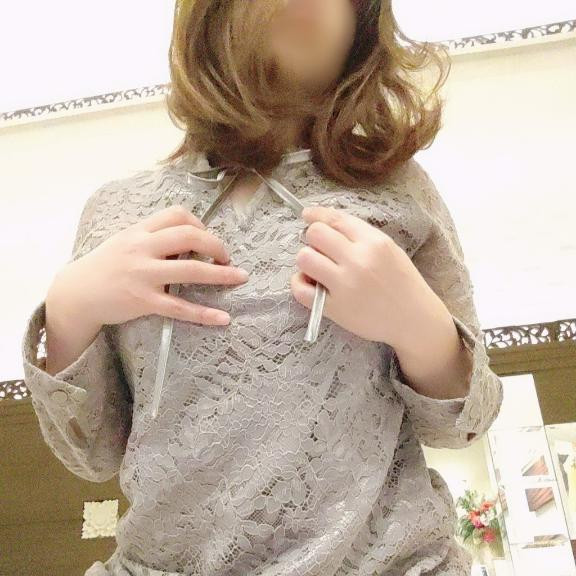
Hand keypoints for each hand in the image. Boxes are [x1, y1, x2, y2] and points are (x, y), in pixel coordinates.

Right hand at [49, 205, 249, 327]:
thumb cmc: (106, 266)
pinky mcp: (144, 302)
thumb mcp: (125, 241)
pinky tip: (223, 318)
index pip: (176, 214)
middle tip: (227, 257)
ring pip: (190, 271)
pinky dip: (205, 314)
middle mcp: (142, 249)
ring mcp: (143, 276)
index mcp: (139, 231)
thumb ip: (154, 236)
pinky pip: (180, 308)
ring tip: (241, 277)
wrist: (76, 294)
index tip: (207, 237)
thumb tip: (189, 236)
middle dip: (216, 245)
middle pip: (188, 236)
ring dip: (221, 274)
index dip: (199, 224)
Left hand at [290, 205, 449, 346]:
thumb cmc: (402, 284)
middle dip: (313, 239)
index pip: (335, 219)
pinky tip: (311, 284)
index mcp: (375, 243)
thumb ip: (360, 236)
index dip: (317, 215)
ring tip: (318, 268)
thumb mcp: (390, 250)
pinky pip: (300, 289)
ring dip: (307, 260)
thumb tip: (326, 223)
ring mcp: (345, 285)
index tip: (307, 215)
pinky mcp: (334, 309)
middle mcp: (358, 261)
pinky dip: (300, 284)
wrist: (414, 320)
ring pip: (304, 258)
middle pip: (315, 234)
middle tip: (321, 250)